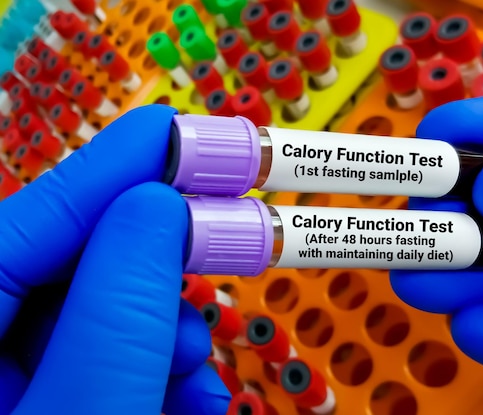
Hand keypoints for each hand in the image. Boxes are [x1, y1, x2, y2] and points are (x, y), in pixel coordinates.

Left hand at [0, 105, 229, 414]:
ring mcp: (12, 380)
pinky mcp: (50, 402)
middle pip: (75, 267)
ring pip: (100, 317)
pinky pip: (107, 365)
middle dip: (156, 270)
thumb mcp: (86, 411)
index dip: (117, 167)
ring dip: (166, 334)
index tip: (180, 130)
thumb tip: (160, 205)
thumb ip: (118, 310)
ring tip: (193, 372)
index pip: (36, 218)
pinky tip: (188, 395)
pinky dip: (158, 375)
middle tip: (222, 250)